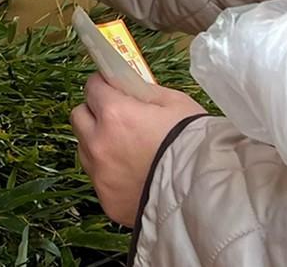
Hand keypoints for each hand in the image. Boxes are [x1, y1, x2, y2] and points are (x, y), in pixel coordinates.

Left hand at [70, 74, 205, 226]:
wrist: (207, 194)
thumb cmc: (194, 143)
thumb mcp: (174, 102)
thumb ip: (143, 91)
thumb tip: (127, 86)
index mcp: (115, 114)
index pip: (92, 87)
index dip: (103, 85)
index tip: (112, 88)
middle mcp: (99, 143)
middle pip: (79, 116)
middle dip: (94, 112)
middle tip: (116, 116)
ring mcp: (100, 176)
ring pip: (84, 149)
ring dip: (98, 143)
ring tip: (126, 149)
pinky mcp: (106, 201)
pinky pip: (98, 179)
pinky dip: (109, 174)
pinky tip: (134, 175)